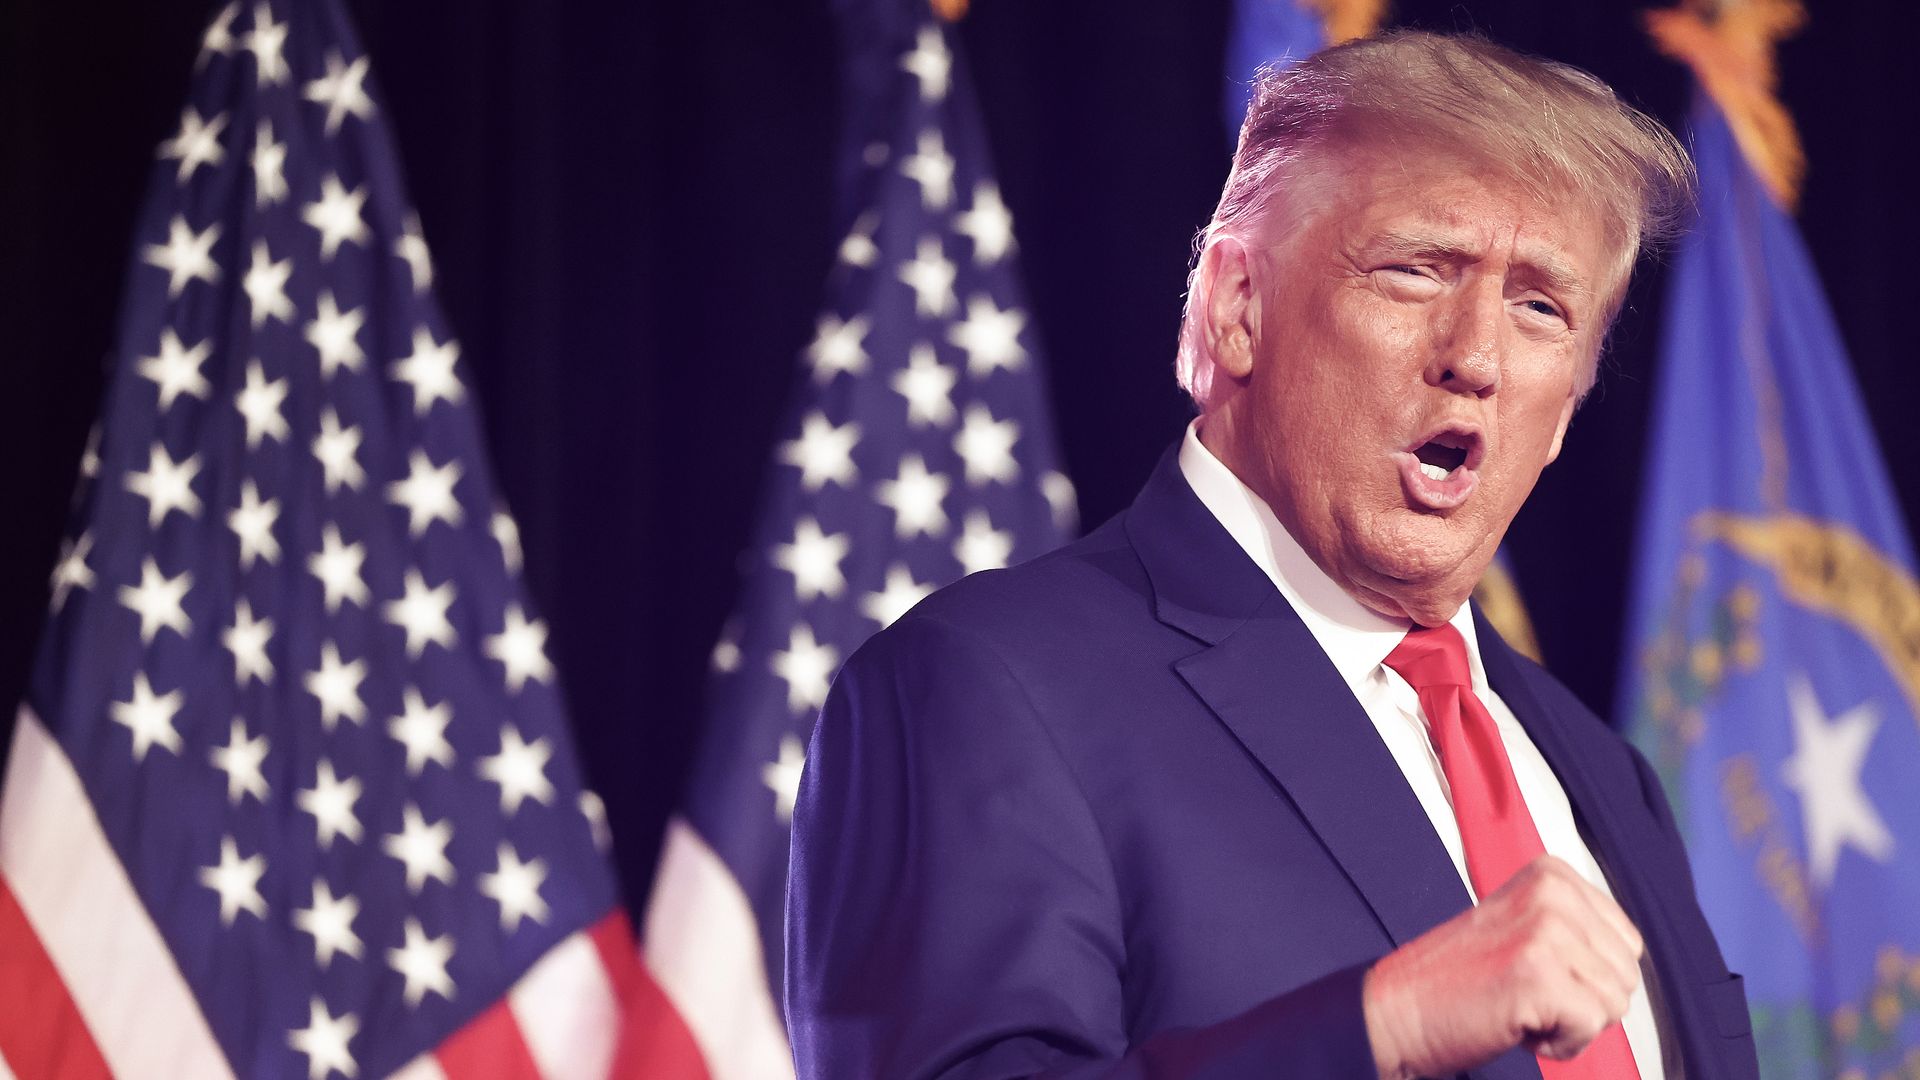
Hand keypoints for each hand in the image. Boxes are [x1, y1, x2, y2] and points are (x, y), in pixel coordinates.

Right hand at [1361, 855, 1643, 1079]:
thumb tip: (1630, 958)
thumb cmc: (1457, 981)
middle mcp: (1552, 893)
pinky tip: (1519, 1025)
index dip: (1587, 975)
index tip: (1536, 972)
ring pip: (1615, 1003)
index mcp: (1550, 873)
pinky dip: (1560, 1043)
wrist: (1398, 1011)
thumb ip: (1576, 927)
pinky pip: (1592, 1026)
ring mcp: (1546, 931)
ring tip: (1520, 1007)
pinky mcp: (1540, 975)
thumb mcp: (1523, 927)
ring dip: (1571, 1023)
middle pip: (1627, 974)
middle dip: (1584, 1001)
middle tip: (1526, 994)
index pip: (1626, 941)